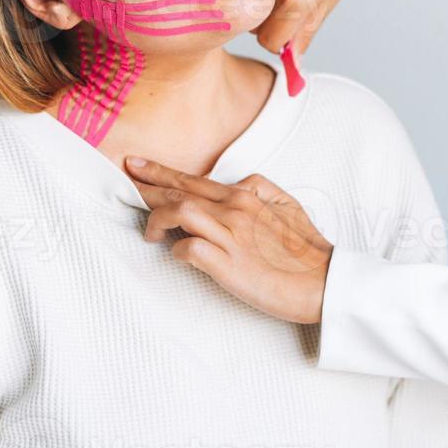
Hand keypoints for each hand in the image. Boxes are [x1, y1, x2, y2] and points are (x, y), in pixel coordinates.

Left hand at [124, 157, 332, 323]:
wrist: (323, 281)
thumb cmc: (306, 249)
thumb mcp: (287, 205)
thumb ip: (261, 189)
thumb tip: (239, 184)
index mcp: (245, 196)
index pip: (193, 179)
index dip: (160, 172)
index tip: (136, 165)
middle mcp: (235, 210)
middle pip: (179, 192)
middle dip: (146, 187)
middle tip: (124, 183)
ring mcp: (231, 236)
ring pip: (179, 213)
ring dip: (157, 221)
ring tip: (151, 233)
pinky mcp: (228, 264)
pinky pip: (189, 250)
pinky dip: (177, 252)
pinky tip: (178, 255)